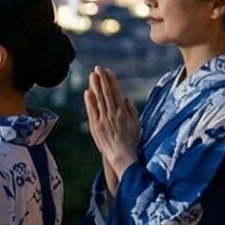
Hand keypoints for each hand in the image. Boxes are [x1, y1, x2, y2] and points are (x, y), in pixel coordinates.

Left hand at [84, 67, 140, 187]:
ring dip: (95, 86)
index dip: (112, 81)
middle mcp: (112, 114)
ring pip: (98, 100)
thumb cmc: (131, 141)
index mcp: (123, 112)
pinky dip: (89, 101)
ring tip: (92, 75)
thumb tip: (125, 98)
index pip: (116, 92)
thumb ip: (132, 110)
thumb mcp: (137, 124)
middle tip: (98, 68)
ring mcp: (103, 119)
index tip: (108, 71)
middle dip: (102, 79)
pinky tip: (87, 92)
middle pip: (106, 93)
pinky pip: (92, 111)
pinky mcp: (95, 126)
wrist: (121, 156)